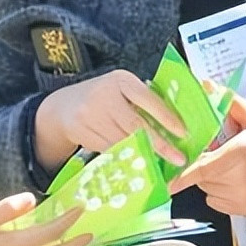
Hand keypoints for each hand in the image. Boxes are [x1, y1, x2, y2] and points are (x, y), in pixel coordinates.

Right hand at [35, 69, 187, 168]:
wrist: (62, 107)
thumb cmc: (102, 96)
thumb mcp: (121, 88)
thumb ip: (142, 100)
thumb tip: (174, 122)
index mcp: (120, 80)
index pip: (148, 99)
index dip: (166, 118)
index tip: (183, 133)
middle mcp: (105, 96)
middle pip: (136, 126)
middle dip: (160, 145)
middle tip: (178, 158)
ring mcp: (91, 115)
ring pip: (124, 142)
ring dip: (145, 155)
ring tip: (161, 164)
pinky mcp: (83, 133)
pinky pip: (111, 150)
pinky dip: (127, 158)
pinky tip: (139, 163)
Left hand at [169, 96, 245, 217]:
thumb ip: (229, 102)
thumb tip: (207, 85)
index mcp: (240, 153)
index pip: (202, 169)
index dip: (182, 177)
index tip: (168, 184)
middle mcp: (240, 179)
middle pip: (204, 178)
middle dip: (206, 165)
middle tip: (220, 153)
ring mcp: (245, 198)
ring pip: (210, 191)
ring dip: (213, 180)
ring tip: (232, 167)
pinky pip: (220, 204)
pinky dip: (221, 194)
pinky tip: (237, 181)